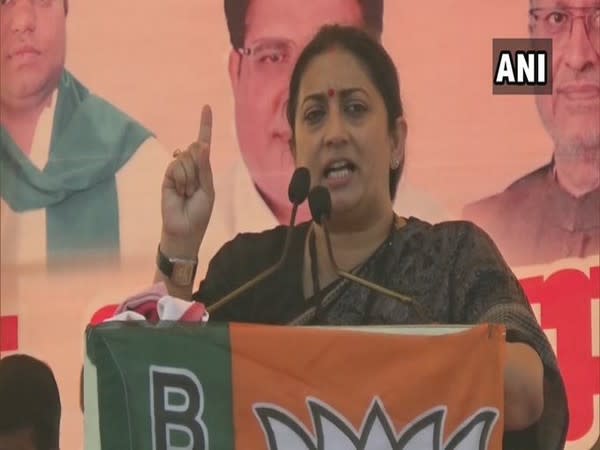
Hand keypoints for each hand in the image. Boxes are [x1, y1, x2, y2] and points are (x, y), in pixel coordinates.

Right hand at [161, 105, 213, 247]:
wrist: (183, 229)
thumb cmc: (199, 213)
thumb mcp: (207, 189)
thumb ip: (204, 167)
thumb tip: (200, 144)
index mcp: (203, 169)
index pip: (203, 143)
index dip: (205, 125)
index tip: (206, 106)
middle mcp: (190, 166)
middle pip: (196, 149)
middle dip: (198, 168)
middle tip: (195, 190)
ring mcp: (177, 171)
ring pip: (186, 158)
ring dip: (189, 178)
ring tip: (186, 194)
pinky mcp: (167, 176)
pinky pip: (176, 166)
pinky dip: (180, 179)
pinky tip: (179, 192)